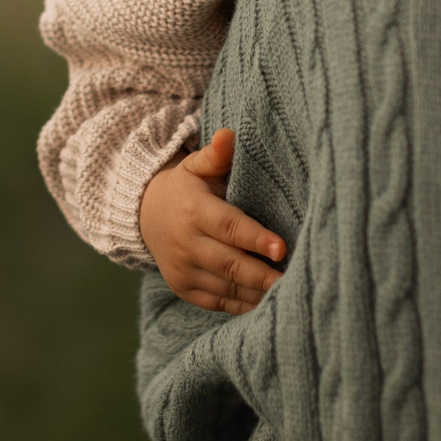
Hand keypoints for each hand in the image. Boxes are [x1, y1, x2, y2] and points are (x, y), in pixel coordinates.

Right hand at [139, 128, 284, 315]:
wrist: (147, 216)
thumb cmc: (187, 188)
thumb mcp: (196, 166)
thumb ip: (215, 154)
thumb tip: (229, 135)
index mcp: (194, 211)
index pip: (229, 227)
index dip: (256, 239)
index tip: (282, 248)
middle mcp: (186, 244)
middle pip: (230, 263)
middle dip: (262, 274)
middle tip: (293, 279)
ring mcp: (183, 270)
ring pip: (226, 287)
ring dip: (256, 292)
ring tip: (288, 292)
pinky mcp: (185, 288)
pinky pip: (217, 302)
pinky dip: (242, 305)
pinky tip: (266, 302)